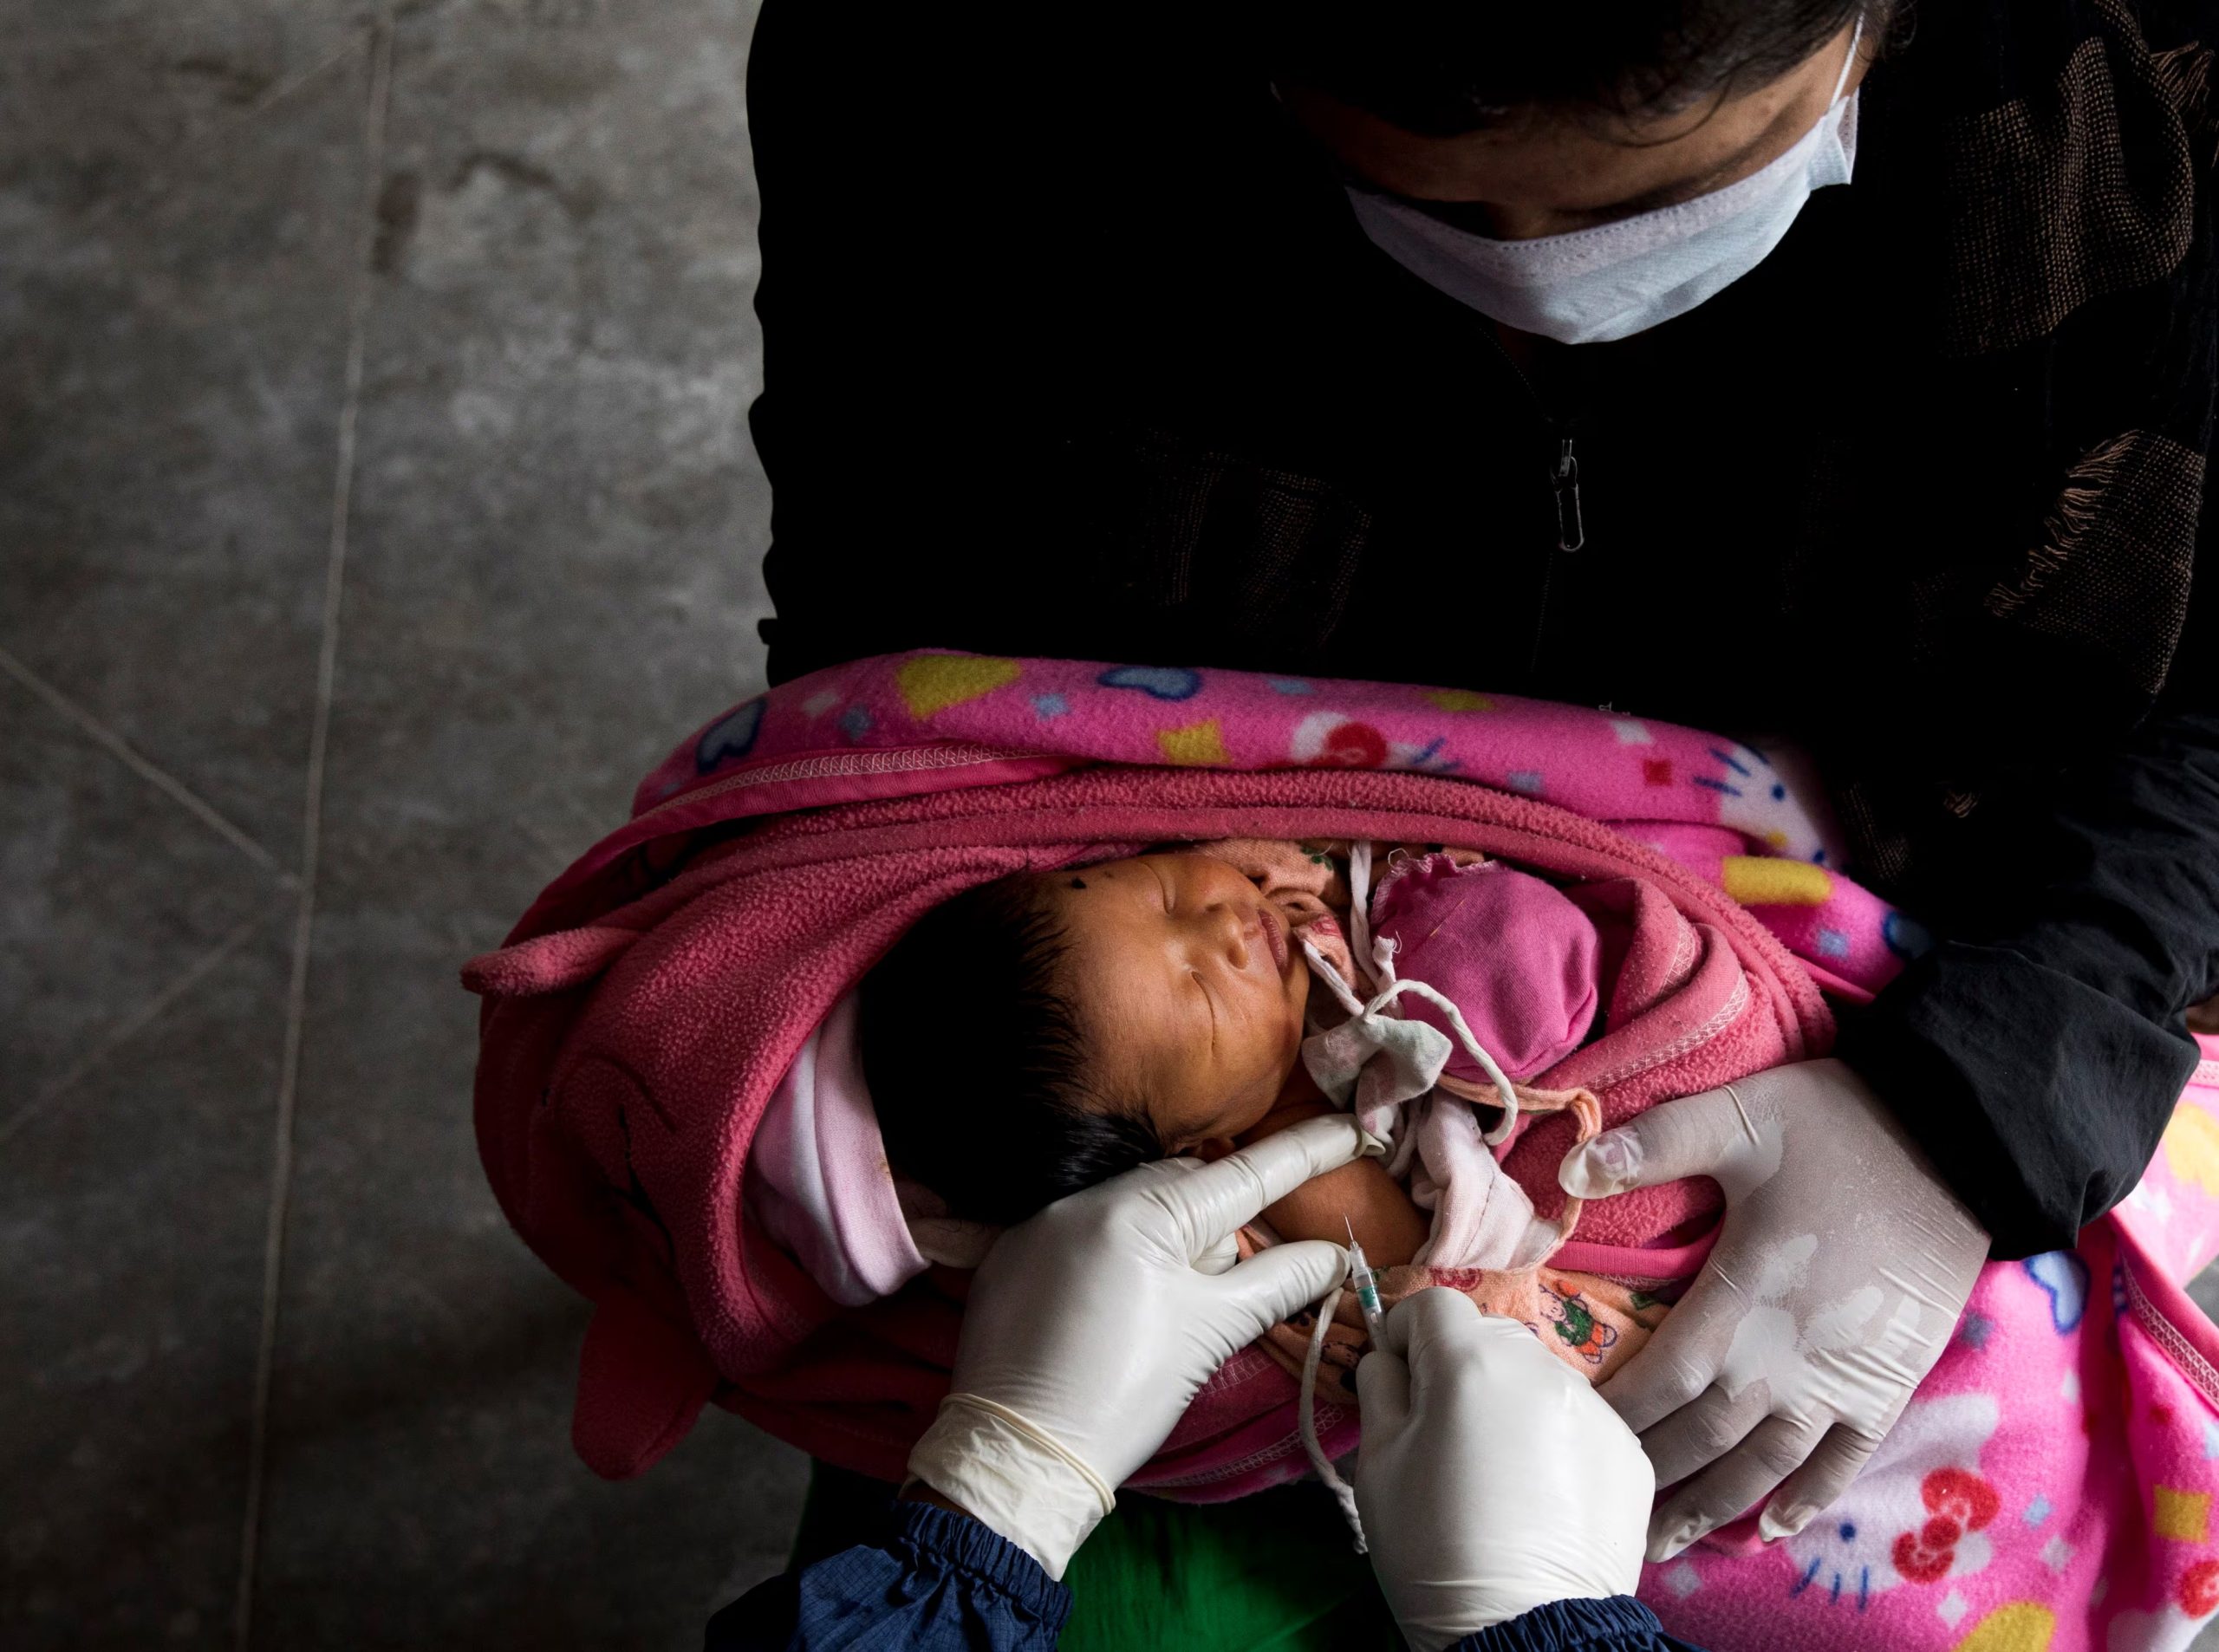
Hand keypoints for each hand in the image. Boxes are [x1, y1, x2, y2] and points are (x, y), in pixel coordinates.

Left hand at [906, 1115, 1363, 1576]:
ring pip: (1136, 1205)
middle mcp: (1089, 1198)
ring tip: (1158, 1313)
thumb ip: (1278, 1281)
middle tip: (1221, 1287)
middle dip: (1218, 1223)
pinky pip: (1085, 1228)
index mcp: (1144, 1214)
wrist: (1019, 1455)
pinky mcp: (1013, 1249)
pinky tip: (1111, 1313)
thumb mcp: (1211, 1333)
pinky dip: (1113, 1255)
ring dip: (1165, 1239)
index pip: (1245, 1175)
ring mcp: (1044, 1220)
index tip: (1352, 1130)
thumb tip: (1335, 1256)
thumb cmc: (1126, 1397)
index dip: (1304, 1152)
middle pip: (1188, 1186)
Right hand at [1355, 1289, 1650, 1649]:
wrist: (1527, 1633)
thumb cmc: (1433, 1547)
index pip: (1431, 1305)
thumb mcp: (1377, 1464)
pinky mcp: (1629, 1450)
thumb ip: (1380, 1388)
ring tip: (1500, 1471)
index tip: (1398, 1382)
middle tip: (1446, 1435)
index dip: (1405, 1337)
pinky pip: (1577, 1420)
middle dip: (1459, 1368)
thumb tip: (1391, 1358)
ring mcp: (1594, 1407)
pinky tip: (1543, 1495)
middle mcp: (1540, 1367)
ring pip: (1536, 1377)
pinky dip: (1554, 1440)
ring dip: (1510, 1401)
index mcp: (1470, 1362)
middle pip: (1487, 1337)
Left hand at [1558, 1058, 1989, 1559]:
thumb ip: (1652, 1145)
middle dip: (1649, 1476)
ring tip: (1662, 1542)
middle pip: (1701, 1439)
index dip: (1613, 1416)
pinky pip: (1844, 1460)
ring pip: (1763, 1466)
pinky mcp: (1890, 1383)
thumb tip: (1569, 1172)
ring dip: (1712, 1505)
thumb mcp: (1739, 1118)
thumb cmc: (1839, 1128)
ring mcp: (1841, 1381)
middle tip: (1599, 1507)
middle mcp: (1785, 1360)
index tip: (1569, 1438)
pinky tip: (1770, 1527)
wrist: (1961, 1141)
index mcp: (1739, 1302)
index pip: (1658, 1381)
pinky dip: (1806, 1499)